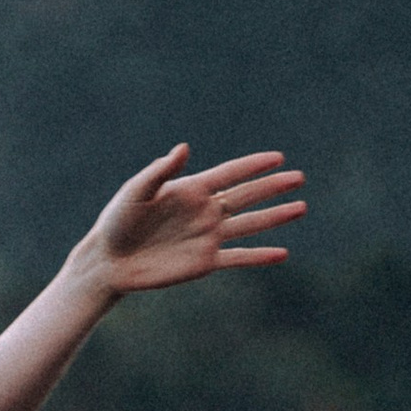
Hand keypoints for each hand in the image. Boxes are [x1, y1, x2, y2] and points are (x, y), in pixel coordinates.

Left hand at [78, 144, 304, 296]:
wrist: (109, 261)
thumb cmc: (117, 222)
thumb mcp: (136, 192)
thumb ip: (160, 172)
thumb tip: (184, 148)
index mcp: (191, 189)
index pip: (230, 174)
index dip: (254, 165)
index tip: (278, 157)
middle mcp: (205, 211)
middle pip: (247, 196)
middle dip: (273, 187)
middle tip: (298, 177)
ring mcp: (207, 236)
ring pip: (249, 224)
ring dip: (275, 217)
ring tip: (301, 207)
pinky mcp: (204, 261)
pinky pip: (238, 257)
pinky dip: (259, 256)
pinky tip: (282, 254)